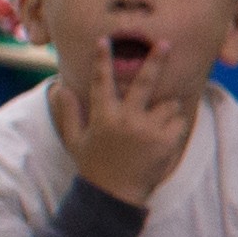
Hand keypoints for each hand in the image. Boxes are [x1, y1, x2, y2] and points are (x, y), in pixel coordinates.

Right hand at [45, 25, 204, 207]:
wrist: (114, 196)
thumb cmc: (94, 166)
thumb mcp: (75, 140)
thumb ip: (68, 113)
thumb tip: (60, 88)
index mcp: (103, 116)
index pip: (101, 81)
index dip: (102, 59)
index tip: (105, 40)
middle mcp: (126, 119)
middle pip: (144, 82)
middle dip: (155, 60)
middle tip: (165, 42)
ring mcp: (148, 130)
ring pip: (167, 103)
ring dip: (165, 107)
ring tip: (153, 124)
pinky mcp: (166, 141)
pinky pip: (178, 120)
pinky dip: (174, 124)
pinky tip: (162, 136)